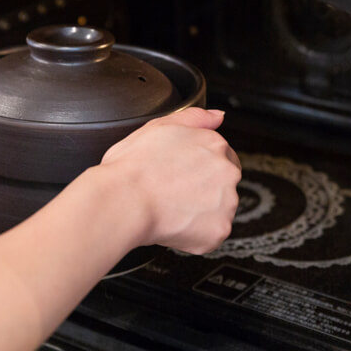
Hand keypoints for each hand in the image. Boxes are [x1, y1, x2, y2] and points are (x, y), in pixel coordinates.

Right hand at [99, 107, 240, 253]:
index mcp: (214, 144)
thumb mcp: (158, 125)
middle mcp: (227, 171)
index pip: (220, 155)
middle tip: (171, 192)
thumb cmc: (132, 168)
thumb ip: (194, 117)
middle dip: (201, 188)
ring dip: (199, 211)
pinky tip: (173, 224)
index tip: (180, 174)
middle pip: (222, 182)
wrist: (123, 200)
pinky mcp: (219, 229)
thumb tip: (217, 116)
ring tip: (169, 208)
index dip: (197, 166)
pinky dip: (194, 234)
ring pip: (218, 209)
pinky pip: (210, 234)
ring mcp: (226, 202)